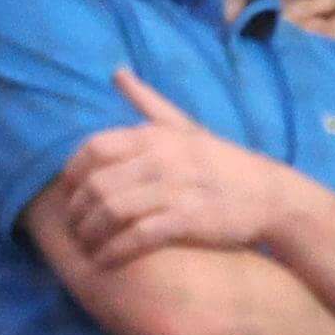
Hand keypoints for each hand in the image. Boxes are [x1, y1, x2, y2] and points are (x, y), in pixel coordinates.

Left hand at [50, 71, 298, 258]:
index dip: (73, 173)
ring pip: (112, 211)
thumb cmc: (219, 161)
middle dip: (77, 211)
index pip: (93, 148)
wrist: (267, 194)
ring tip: (85, 247)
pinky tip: (104, 262)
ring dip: (90, 234)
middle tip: (72, 227)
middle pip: (97, 184)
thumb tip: (117, 71)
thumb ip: (147, 101)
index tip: (68, 193)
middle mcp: (160, 158)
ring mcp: (174, 189)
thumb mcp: (184, 125)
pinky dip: (114, 252)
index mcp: (154, 134)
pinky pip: (137, 237)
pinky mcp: (187, 219)